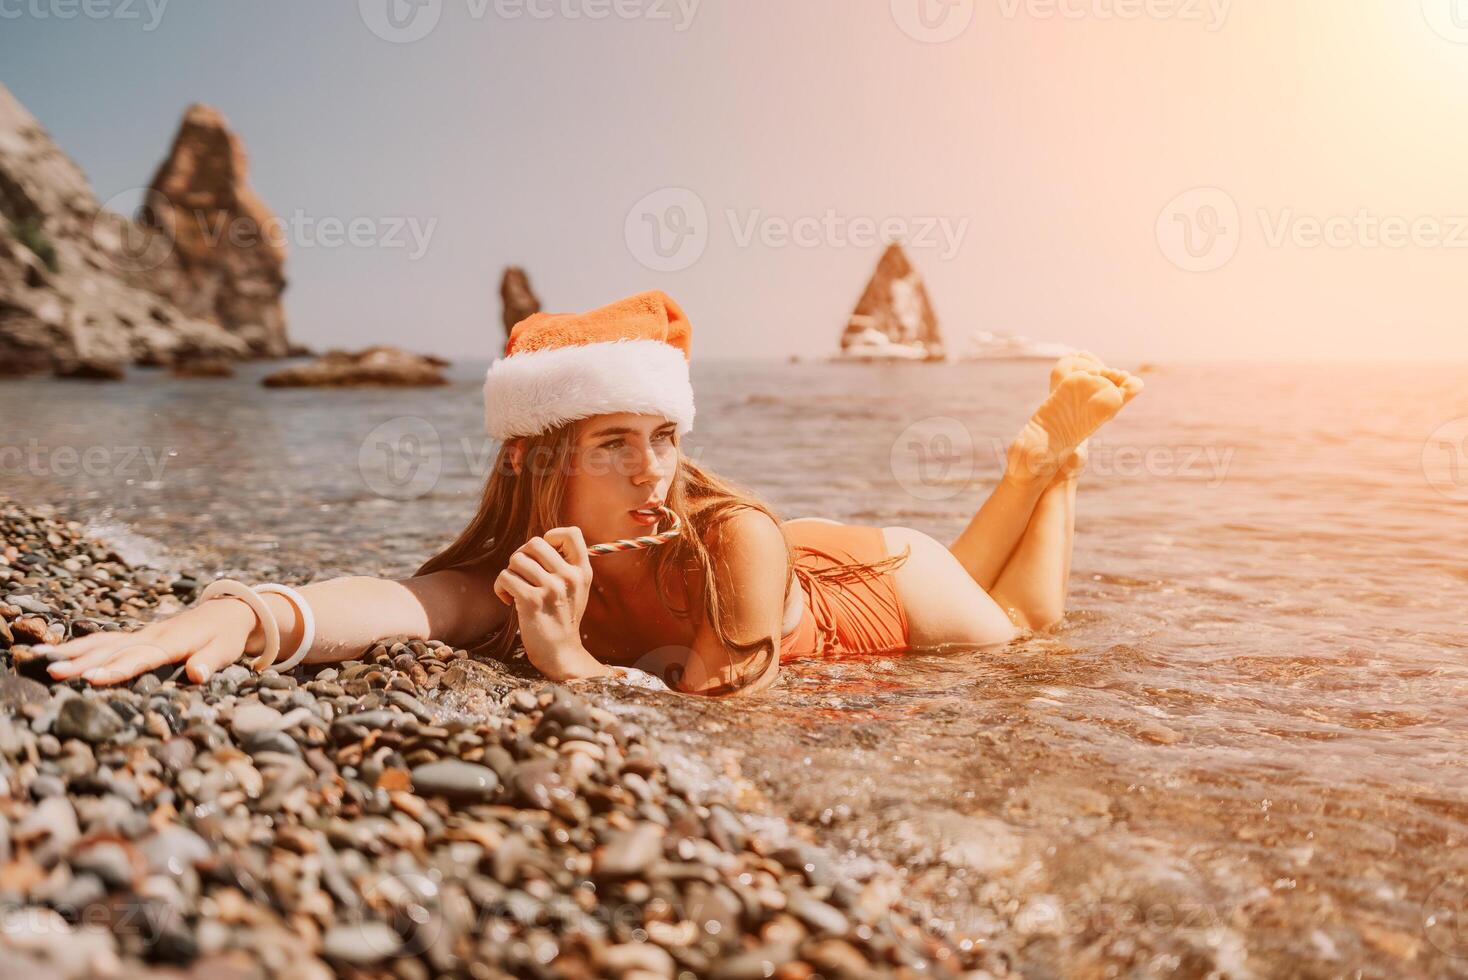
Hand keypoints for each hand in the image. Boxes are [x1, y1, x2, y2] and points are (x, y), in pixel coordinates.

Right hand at [41, 598, 257, 686]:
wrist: (227, 610)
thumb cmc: (227, 635)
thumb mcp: (226, 650)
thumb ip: (209, 662)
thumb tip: (196, 676)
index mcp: (171, 642)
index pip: (139, 658)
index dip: (116, 670)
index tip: (92, 679)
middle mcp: (150, 636)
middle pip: (112, 651)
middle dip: (83, 663)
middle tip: (54, 673)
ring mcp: (141, 635)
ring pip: (102, 643)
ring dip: (74, 652)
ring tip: (43, 659)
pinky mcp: (137, 637)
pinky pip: (104, 640)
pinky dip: (80, 645)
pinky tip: (56, 651)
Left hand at [493, 526, 598, 676]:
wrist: (560, 652)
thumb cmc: (562, 617)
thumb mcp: (575, 588)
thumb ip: (564, 564)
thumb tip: (538, 542)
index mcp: (582, 571)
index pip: (572, 533)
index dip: (552, 536)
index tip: (543, 555)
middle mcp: (570, 577)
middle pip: (534, 543)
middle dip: (522, 556)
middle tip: (523, 575)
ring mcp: (552, 589)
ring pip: (516, 559)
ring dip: (510, 572)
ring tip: (515, 588)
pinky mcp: (532, 601)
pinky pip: (506, 577)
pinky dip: (500, 587)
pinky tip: (507, 600)